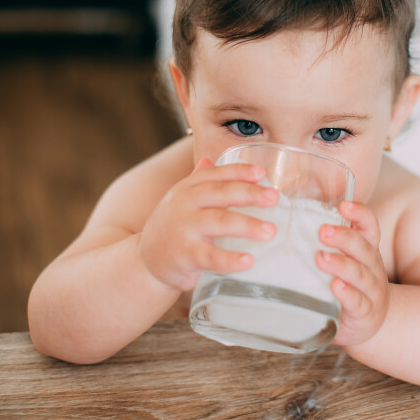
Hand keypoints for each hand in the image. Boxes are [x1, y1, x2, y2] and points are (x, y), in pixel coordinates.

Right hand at [137, 158, 278, 290]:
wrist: (145, 260)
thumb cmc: (171, 227)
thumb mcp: (181, 200)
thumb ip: (197, 181)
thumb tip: (211, 159)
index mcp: (188, 188)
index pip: (216, 175)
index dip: (239, 171)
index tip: (262, 172)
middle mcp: (185, 204)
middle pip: (221, 193)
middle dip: (250, 193)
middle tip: (274, 197)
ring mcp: (184, 229)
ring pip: (219, 222)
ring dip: (247, 225)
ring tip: (271, 231)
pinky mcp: (185, 255)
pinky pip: (210, 256)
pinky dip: (230, 259)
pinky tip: (249, 260)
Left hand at [316, 201, 388, 346]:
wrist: (369, 323)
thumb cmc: (350, 285)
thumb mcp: (345, 261)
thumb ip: (327, 244)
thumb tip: (290, 217)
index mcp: (366, 250)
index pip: (369, 227)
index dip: (360, 214)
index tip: (344, 205)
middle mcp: (372, 267)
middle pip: (362, 247)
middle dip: (343, 237)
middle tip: (323, 231)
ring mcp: (372, 290)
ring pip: (359, 274)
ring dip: (341, 264)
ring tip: (321, 258)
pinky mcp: (366, 313)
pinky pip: (358, 302)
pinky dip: (347, 294)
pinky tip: (335, 286)